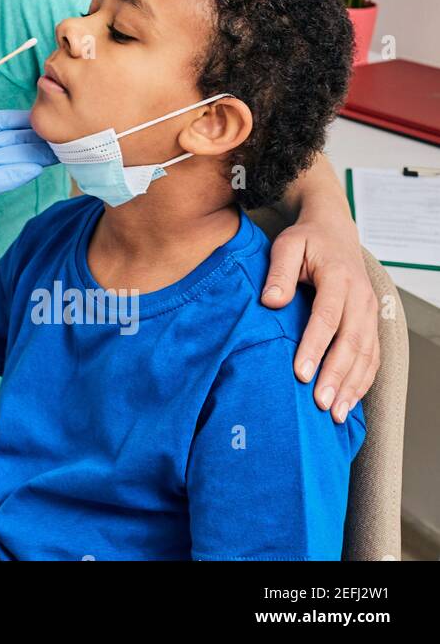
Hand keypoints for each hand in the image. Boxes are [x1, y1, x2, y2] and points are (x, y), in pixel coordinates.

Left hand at [263, 212, 379, 422]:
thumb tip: (271, 302)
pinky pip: (372, 356)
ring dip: (352, 385)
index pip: (327, 318)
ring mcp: (369, 312)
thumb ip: (279, 272)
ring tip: (336, 413)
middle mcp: (360, 298)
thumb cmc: (306, 240)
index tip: (301, 373)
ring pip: (365, 354)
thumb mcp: (287, 245)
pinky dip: (362, 380)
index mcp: (339, 278)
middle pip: (351, 342)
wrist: (334, 230)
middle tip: (320, 404)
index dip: (315, 347)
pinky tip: (349, 401)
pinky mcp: (370, 323)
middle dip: (336, 376)